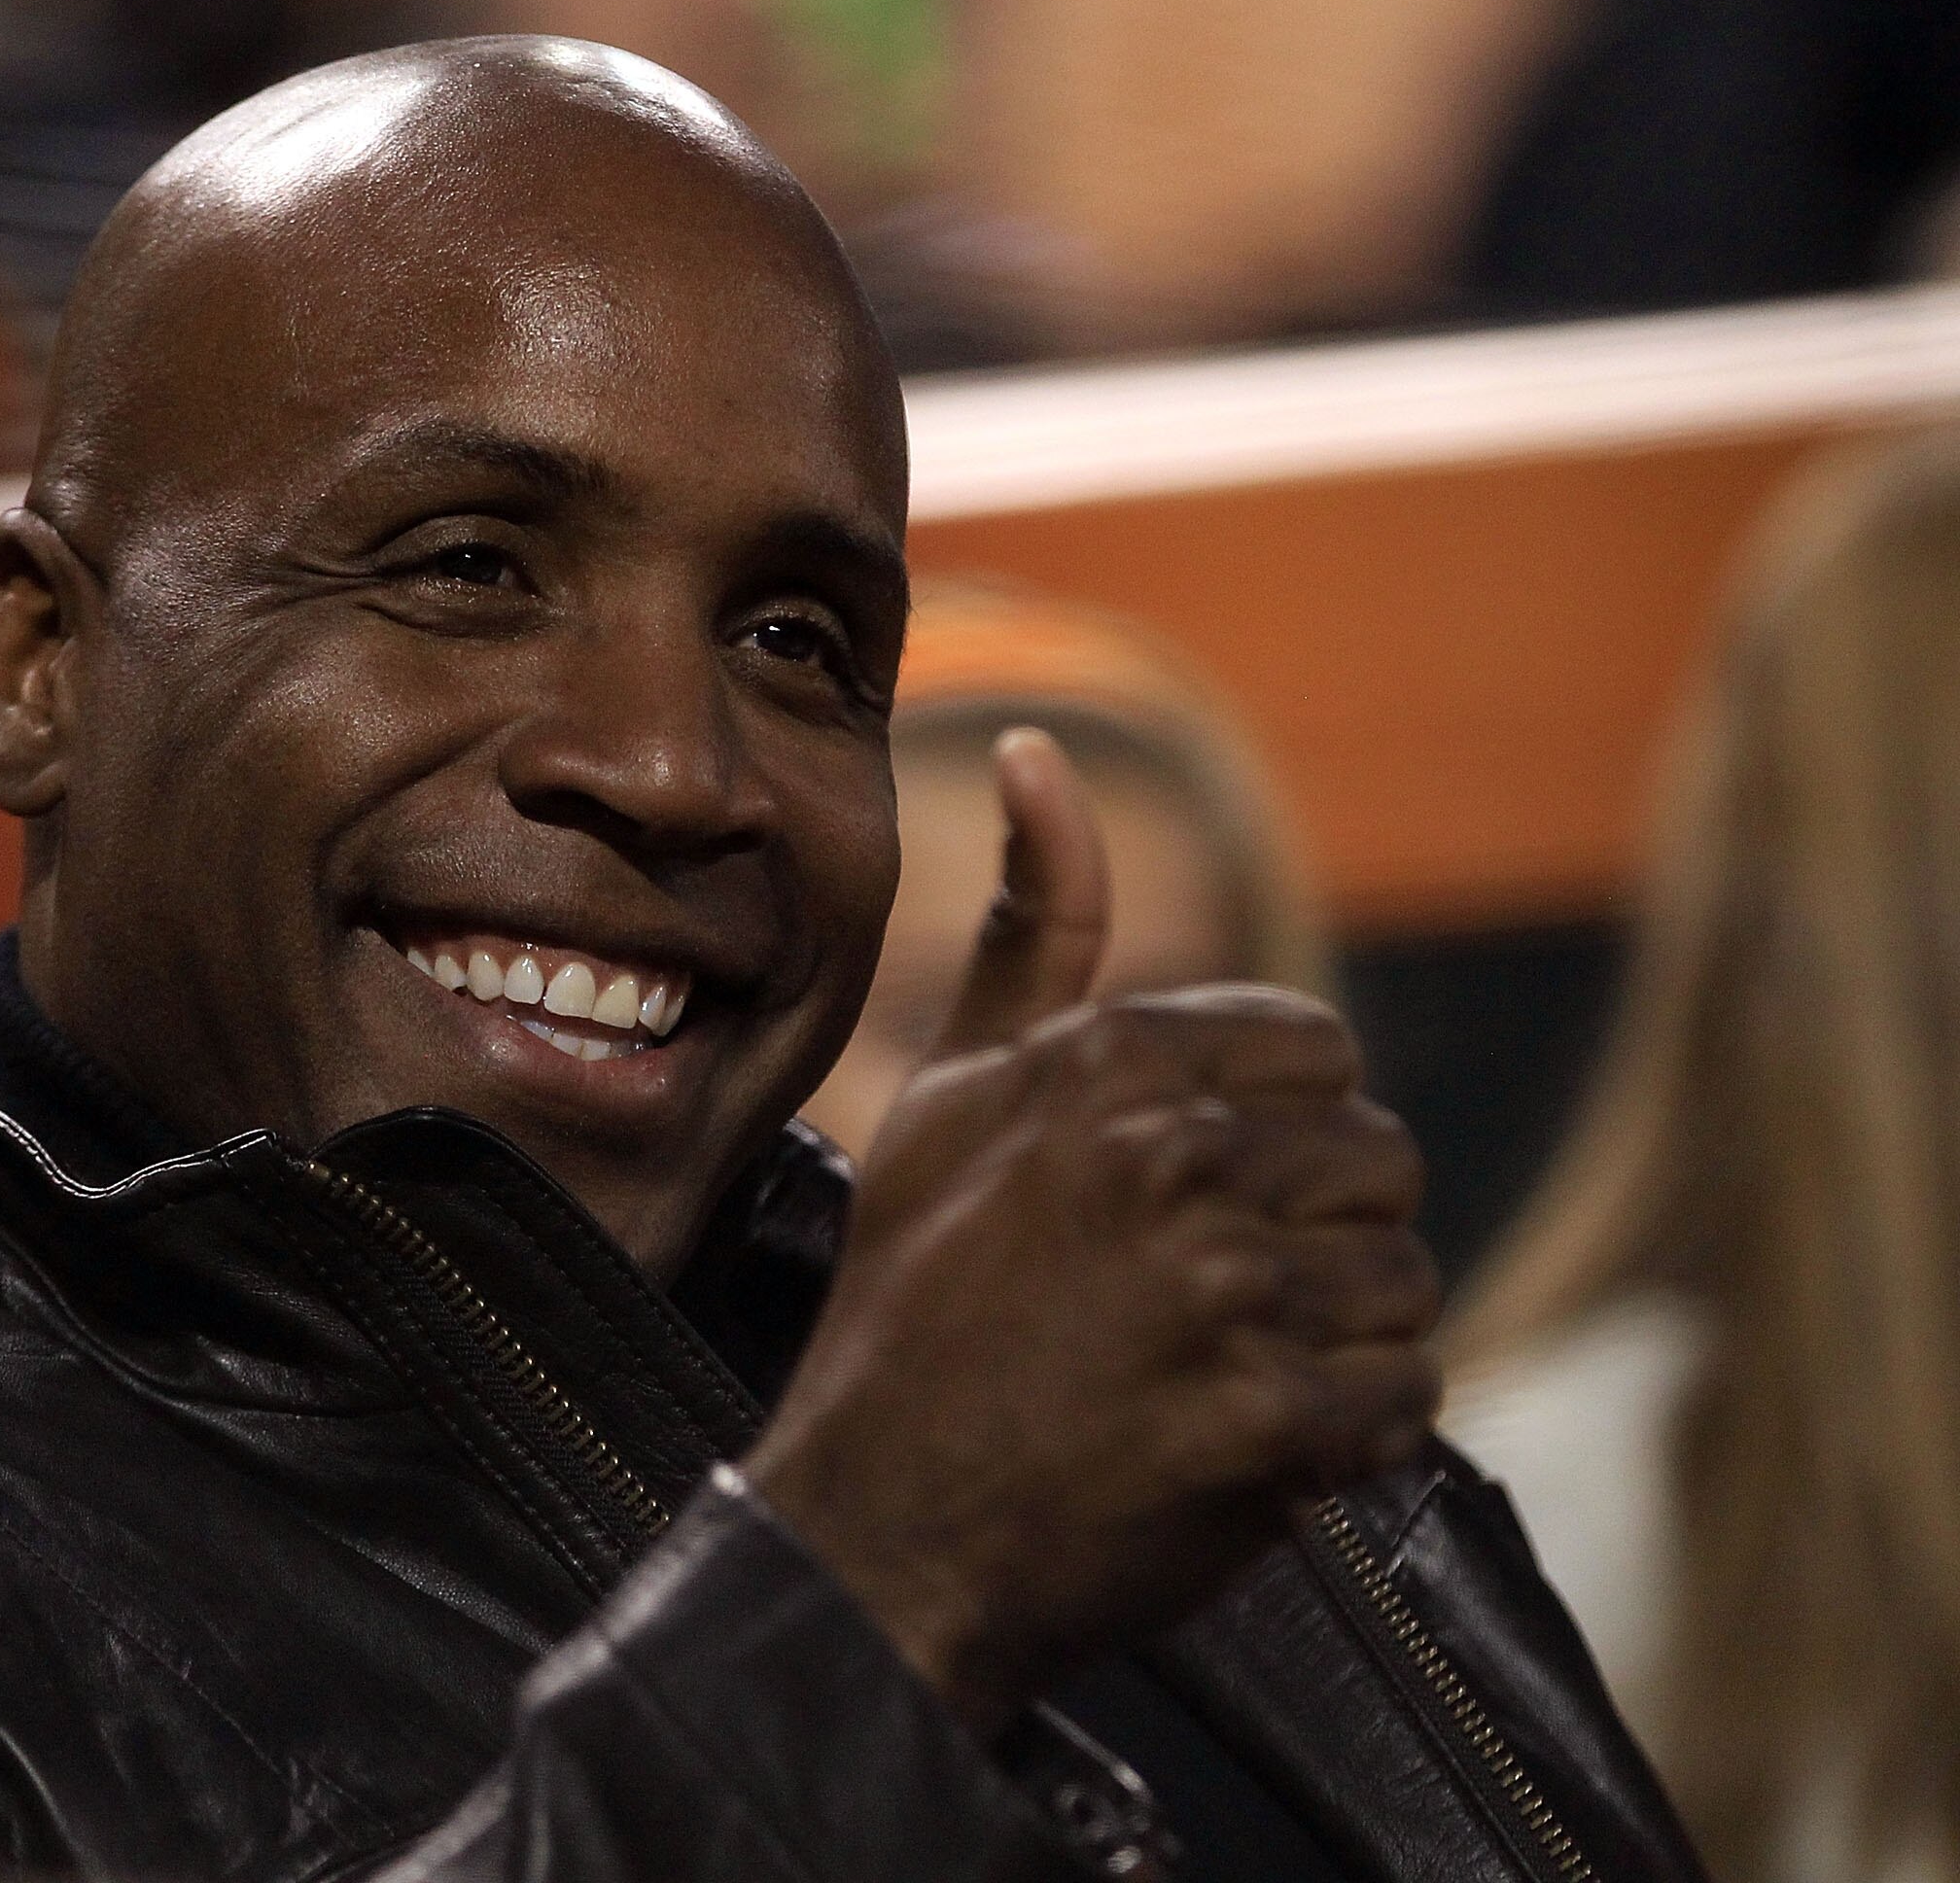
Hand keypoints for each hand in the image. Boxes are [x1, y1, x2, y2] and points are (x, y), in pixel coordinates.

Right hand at [746, 730, 1439, 1729]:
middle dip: (1312, 1239)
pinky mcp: (1267, 1419)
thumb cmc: (913, 1309)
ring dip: (1334, 1342)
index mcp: (1108, 1063)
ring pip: (1402, 1283)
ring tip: (1221, 1374)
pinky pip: (1403, 1398)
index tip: (1202, 1206)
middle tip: (1205, 1307)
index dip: (1277, 1138)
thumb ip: (1037, 930)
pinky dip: (1347, 1437)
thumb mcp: (951, 1097)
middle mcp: (1172, 1155)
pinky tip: (1249, 1447)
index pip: (1320, 1055)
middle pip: (1377, 1164)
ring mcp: (1223, 1289)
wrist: (876, 1530)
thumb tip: (1047, 749)